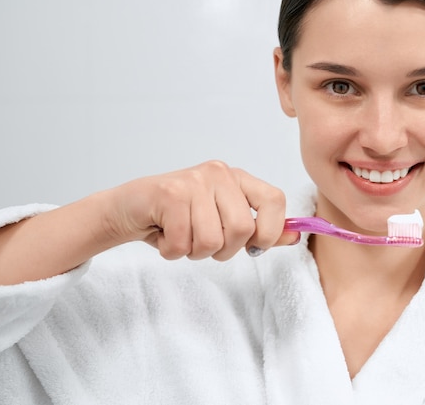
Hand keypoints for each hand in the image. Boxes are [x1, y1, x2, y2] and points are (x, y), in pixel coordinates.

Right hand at [104, 161, 297, 260]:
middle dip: (223, 250)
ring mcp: (193, 181)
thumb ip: (260, 230)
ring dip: (194, 252)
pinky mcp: (169, 194)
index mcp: (237, 178)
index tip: (254, 246)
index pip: (275, 199)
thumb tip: (296, 236)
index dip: (270, 231)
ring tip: (181, 236)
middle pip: (242, 229)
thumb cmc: (178, 217)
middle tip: (203, 243)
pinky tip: (164, 235)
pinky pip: (183, 243)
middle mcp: (218, 173)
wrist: (128, 209)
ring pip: (212, 240)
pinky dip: (172, 251)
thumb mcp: (223, 221)